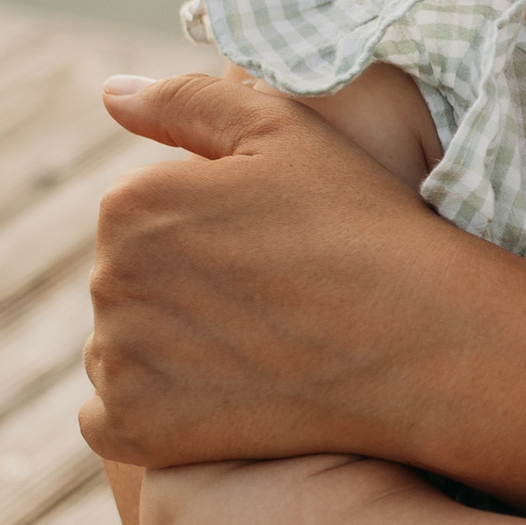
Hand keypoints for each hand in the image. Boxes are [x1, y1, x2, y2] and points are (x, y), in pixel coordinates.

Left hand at [82, 69, 462, 470]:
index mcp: (131, 203)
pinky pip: (110, 420)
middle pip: (127, 286)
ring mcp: (117, 360)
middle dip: (182, 295)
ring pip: (116, 352)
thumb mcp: (284, 131)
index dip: (207, 238)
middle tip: (268, 309)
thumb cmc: (360, 228)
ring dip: (162, 356)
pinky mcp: (134, 429)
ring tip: (251, 355)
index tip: (267, 258)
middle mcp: (108, 279)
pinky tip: (218, 403)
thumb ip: (186, 101)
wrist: (417, 344)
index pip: (139, 221)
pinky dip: (151, 415)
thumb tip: (107, 94)